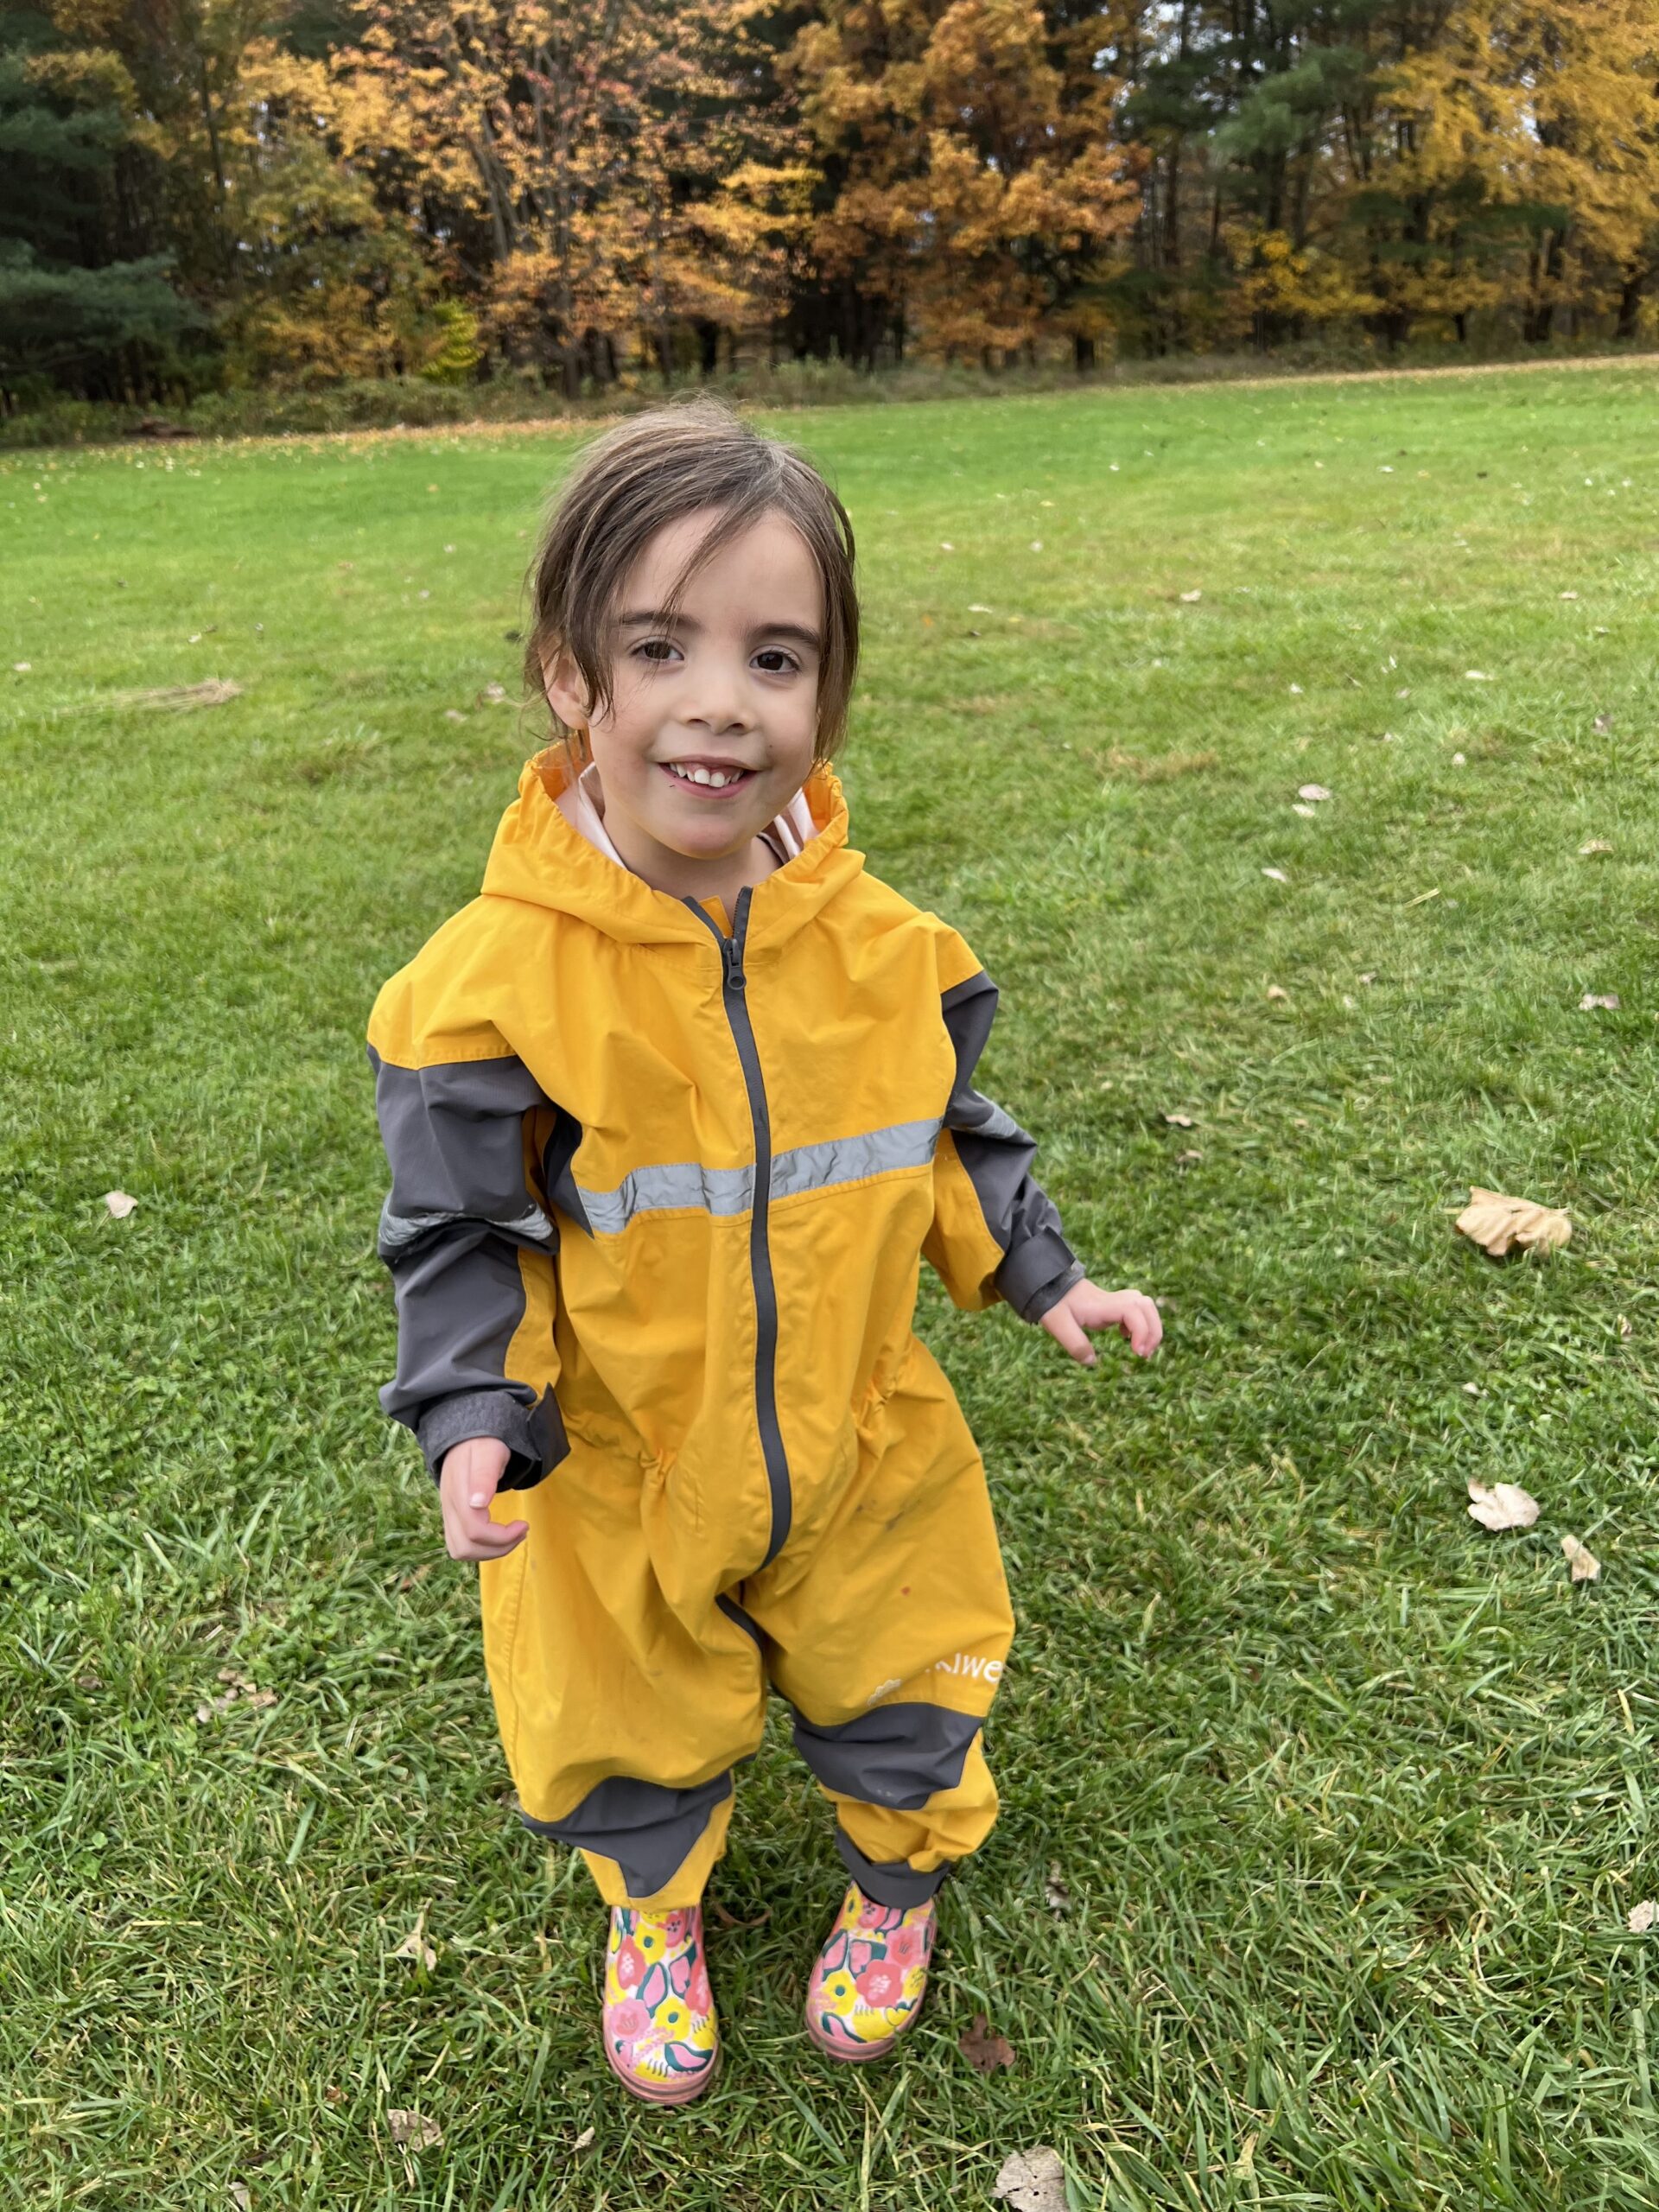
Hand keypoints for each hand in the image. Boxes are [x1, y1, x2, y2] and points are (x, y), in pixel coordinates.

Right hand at [437, 1436, 529, 1559]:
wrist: (464, 1438)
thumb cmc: (483, 1443)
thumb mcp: (490, 1452)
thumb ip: (484, 1476)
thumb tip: (478, 1505)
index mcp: (459, 1493)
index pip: (475, 1531)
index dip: (502, 1536)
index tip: (524, 1524)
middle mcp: (448, 1507)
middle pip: (466, 1547)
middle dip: (499, 1547)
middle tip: (521, 1531)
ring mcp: (447, 1513)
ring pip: (461, 1550)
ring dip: (489, 1551)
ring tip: (512, 1536)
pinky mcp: (450, 1517)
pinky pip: (459, 1545)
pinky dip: (480, 1548)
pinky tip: (497, 1535)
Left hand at [1039, 1278, 1161, 1366]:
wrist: (1048, 1284)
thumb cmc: (1052, 1303)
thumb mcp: (1057, 1325)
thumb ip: (1075, 1344)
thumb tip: (1092, 1361)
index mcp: (1102, 1305)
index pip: (1134, 1311)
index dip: (1141, 1331)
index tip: (1136, 1351)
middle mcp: (1112, 1300)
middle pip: (1147, 1306)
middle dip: (1153, 1330)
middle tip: (1144, 1353)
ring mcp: (1113, 1301)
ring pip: (1145, 1306)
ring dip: (1150, 1327)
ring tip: (1141, 1349)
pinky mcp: (1111, 1305)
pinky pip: (1136, 1310)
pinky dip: (1140, 1324)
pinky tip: (1125, 1337)